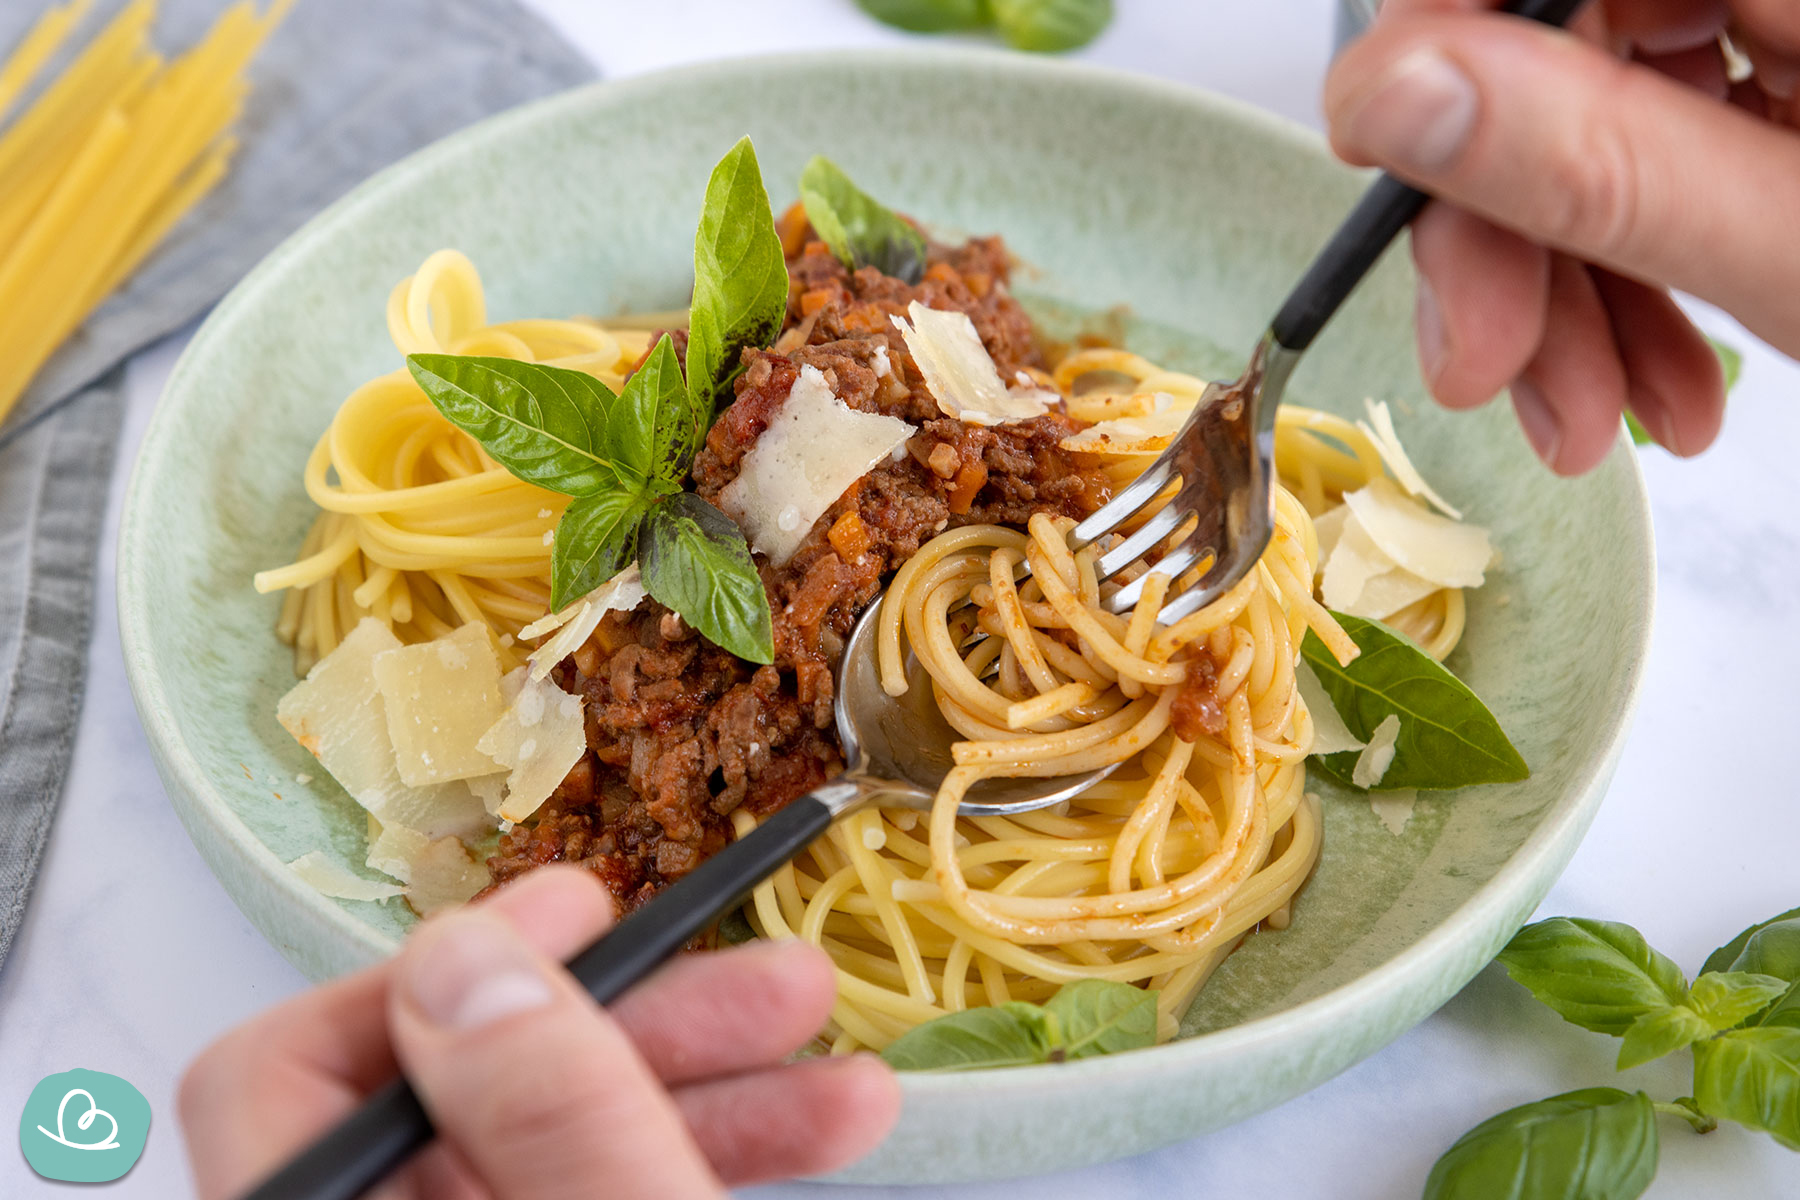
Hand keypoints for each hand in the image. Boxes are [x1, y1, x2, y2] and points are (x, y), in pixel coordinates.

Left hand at [179, 866, 898, 1198]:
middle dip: (641, 1024)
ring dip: (704, 1089)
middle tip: (774, 982)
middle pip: (460, 1090)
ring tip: (843, 1076)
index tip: (582, 917)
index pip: (290, 1067)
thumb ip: (550, 1117)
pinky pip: (594, 1183)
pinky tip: (809, 1125)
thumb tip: (468, 952)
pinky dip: (697, 1150)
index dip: (439, 976)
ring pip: (550, 1140)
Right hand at [1325, 1, 1799, 474]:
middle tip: (1485, 361)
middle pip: (1544, 52)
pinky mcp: (1768, 96)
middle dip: (1498, 231)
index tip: (1373, 162)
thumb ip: (1599, 165)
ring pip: (1583, 121)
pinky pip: (1647, 157)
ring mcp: (1765, 35)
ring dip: (1555, 290)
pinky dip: (1626, 277)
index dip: (1426, 46)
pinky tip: (1648, 378)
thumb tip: (1397, 96)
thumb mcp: (1795, 248)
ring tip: (1582, 415)